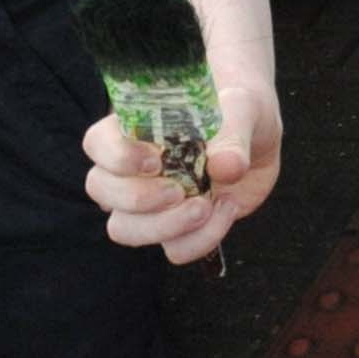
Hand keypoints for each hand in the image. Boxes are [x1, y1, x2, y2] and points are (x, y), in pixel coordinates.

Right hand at [85, 78, 282, 266]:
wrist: (261, 139)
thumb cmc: (239, 110)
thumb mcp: (242, 107)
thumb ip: (233, 133)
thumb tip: (225, 167)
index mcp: (135, 128)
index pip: (97, 143)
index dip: (116, 156)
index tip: (155, 159)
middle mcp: (131, 168)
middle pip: (100, 190)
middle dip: (138, 197)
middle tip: (179, 190)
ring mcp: (150, 203)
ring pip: (125, 229)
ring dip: (165, 226)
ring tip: (206, 206)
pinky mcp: (176, 228)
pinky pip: (173, 250)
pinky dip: (201, 238)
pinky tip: (226, 207)